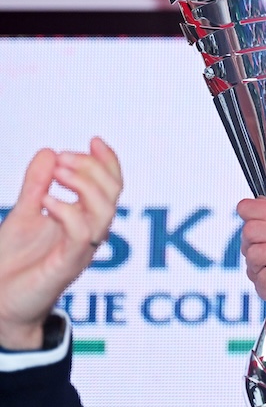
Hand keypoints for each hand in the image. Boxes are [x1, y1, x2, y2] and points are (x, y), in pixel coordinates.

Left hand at [0, 139, 122, 349]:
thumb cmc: (11, 264)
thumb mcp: (23, 214)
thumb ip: (36, 186)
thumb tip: (48, 153)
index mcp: (84, 221)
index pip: (111, 187)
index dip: (108, 162)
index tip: (94, 140)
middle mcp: (89, 235)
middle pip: (112, 194)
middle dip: (92, 169)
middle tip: (62, 160)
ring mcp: (81, 251)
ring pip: (105, 212)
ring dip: (85, 185)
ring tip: (58, 173)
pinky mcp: (68, 266)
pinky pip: (83, 234)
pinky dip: (68, 211)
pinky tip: (47, 201)